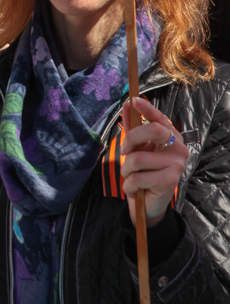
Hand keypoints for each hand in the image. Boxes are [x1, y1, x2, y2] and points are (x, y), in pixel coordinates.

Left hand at [120, 97, 188, 227]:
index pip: (159, 118)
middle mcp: (178, 148)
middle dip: (131, 139)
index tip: (133, 100)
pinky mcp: (170, 181)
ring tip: (132, 177)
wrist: (148, 203)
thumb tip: (127, 105)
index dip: (147, 108)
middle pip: (152, 131)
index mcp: (171, 136)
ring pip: (138, 158)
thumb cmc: (143, 172)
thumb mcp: (136, 148)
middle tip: (125, 151)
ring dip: (127, 170)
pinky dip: (129, 185)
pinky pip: (137, 177)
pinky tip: (136, 190)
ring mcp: (176, 164)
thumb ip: (132, 127)